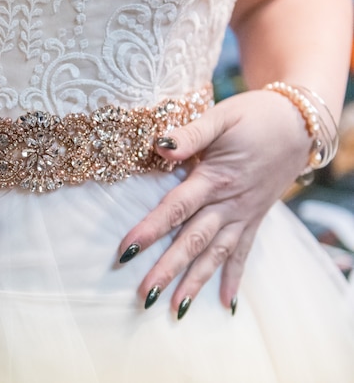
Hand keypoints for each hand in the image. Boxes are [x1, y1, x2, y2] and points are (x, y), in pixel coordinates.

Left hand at [118, 90, 312, 317]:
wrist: (300, 123)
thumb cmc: (255, 117)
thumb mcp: (222, 117)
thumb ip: (191, 134)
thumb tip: (158, 146)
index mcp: (215, 177)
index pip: (175, 208)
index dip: (150, 230)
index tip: (126, 251)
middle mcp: (229, 203)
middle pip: (193, 240)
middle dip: (168, 269)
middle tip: (145, 295)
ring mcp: (243, 215)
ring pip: (216, 255)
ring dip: (195, 282)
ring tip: (175, 309)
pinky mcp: (254, 219)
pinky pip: (244, 253)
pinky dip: (235, 278)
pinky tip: (226, 304)